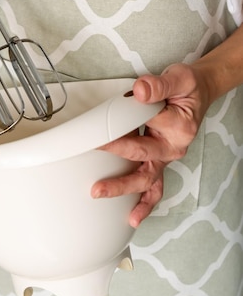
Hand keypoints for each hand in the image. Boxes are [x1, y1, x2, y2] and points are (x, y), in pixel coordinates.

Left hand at [90, 63, 213, 227]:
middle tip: (97, 183)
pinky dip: (144, 203)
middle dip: (119, 174)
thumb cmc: (187, 88)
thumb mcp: (179, 79)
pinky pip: (153, 187)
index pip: (143, 129)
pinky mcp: (159, 161)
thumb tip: (140, 92)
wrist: (199, 93)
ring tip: (101, 194)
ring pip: (146, 180)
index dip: (120, 129)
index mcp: (179, 128)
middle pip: (143, 162)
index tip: (99, 133)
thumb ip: (159, 85)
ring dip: (124, 189)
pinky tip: (132, 217)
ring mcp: (165, 157)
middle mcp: (173, 147)